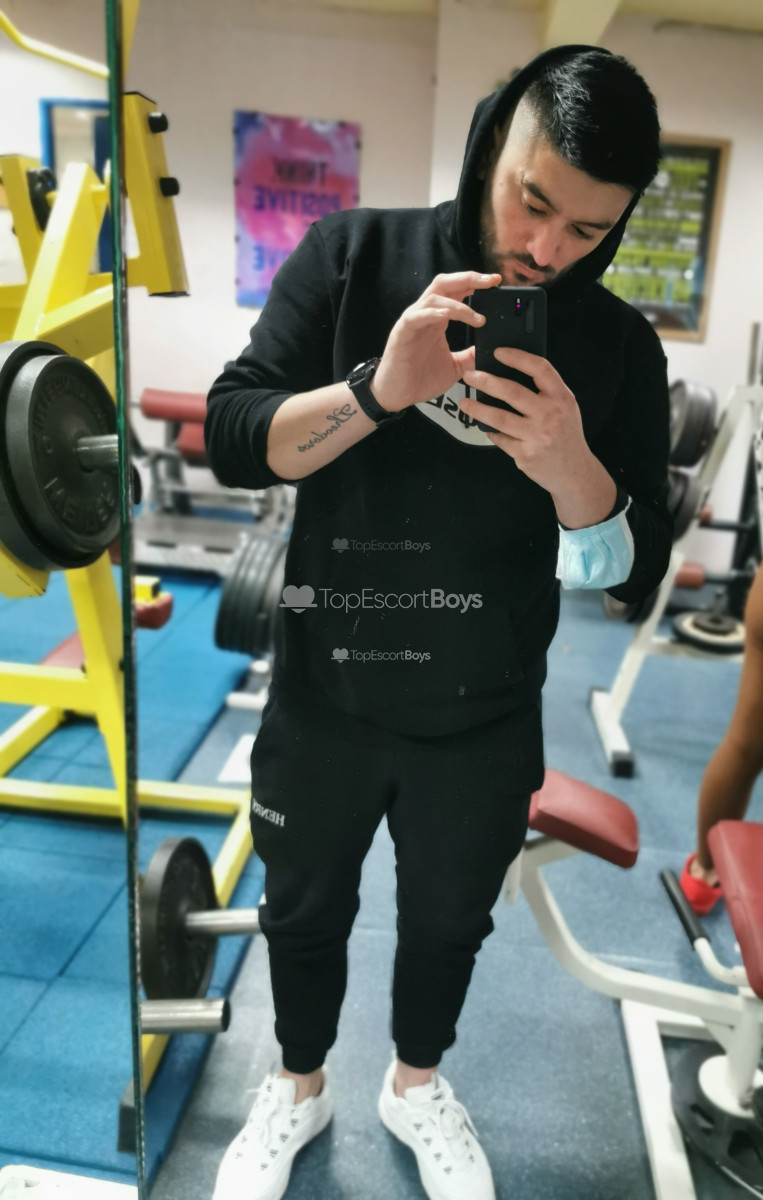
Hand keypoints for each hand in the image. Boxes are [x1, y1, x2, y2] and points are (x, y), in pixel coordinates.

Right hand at [370, 271, 501, 412]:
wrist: (397, 395)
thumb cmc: (421, 378)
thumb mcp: (456, 367)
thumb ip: (471, 356)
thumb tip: (492, 351)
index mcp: (438, 319)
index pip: (457, 290)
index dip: (476, 283)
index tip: (497, 282)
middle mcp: (426, 315)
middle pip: (446, 283)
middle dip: (470, 279)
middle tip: (492, 281)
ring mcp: (413, 321)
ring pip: (435, 297)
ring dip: (459, 305)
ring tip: (477, 318)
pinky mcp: (402, 333)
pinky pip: (416, 316)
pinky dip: (432, 313)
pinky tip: (447, 315)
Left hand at [461, 347, 615, 524]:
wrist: (575, 472)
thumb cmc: (566, 436)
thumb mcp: (566, 408)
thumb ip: (545, 392)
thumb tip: (509, 374)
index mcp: (561, 398)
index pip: (539, 369)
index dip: (517, 357)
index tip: (498, 352)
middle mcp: (550, 415)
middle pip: (513, 392)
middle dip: (487, 382)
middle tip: (470, 376)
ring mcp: (537, 436)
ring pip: (500, 418)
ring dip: (478, 409)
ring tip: (465, 403)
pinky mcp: (525, 455)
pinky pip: (501, 439)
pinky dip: (492, 432)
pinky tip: (486, 428)